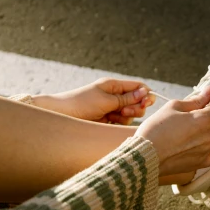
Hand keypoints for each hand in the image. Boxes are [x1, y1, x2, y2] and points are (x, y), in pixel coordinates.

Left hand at [34, 78, 154, 123]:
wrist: (62, 115)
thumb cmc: (81, 103)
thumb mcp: (106, 99)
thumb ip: (126, 98)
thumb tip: (146, 92)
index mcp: (114, 86)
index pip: (137, 87)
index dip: (145, 94)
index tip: (146, 102)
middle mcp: (114, 96)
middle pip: (137, 101)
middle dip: (135, 107)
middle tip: (125, 112)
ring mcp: (111, 109)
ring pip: (130, 114)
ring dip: (126, 116)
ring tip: (114, 117)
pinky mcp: (107, 120)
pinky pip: (121, 122)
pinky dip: (119, 123)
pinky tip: (110, 123)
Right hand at [136, 86, 209, 177]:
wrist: (145, 154)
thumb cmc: (157, 128)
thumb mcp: (174, 107)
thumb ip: (196, 99)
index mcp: (205, 119)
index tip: (203, 102)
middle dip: (209, 115)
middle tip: (191, 116)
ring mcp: (207, 150)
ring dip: (208, 131)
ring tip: (190, 131)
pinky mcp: (202, 162)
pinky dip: (209, 148)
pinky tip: (198, 145)